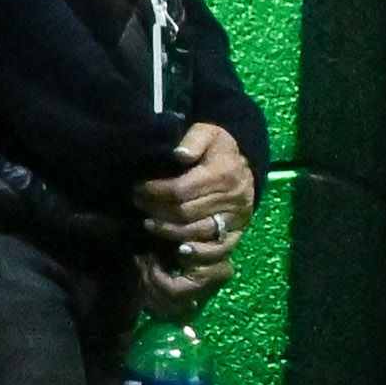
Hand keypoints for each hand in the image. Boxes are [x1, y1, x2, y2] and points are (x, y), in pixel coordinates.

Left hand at [136, 121, 254, 316]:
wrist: (246, 163)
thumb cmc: (219, 148)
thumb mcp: (207, 132)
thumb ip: (193, 140)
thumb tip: (179, 154)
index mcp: (223, 173)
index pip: (180, 189)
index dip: (155, 191)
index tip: (138, 189)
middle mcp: (232, 198)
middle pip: (185, 212)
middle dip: (156, 211)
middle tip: (139, 205)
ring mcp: (236, 218)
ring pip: (196, 231)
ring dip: (168, 231)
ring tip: (149, 224)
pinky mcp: (237, 232)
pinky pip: (217, 249)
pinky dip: (196, 252)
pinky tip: (177, 248)